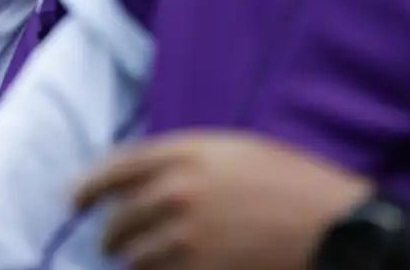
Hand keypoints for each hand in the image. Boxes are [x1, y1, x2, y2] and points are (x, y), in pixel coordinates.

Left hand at [75, 131, 372, 269]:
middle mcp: (178, 192)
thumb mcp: (239, 151)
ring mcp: (188, 237)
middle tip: (110, 241)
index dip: (89, 186)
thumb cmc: (294, 184)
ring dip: (133, 261)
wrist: (335, 228)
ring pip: (134, 258)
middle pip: (119, 219)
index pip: (116, 168)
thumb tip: (147, 180)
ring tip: (137, 262)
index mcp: (187, 154)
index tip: (74, 200)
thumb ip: (190, 161)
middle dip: (110, 233)